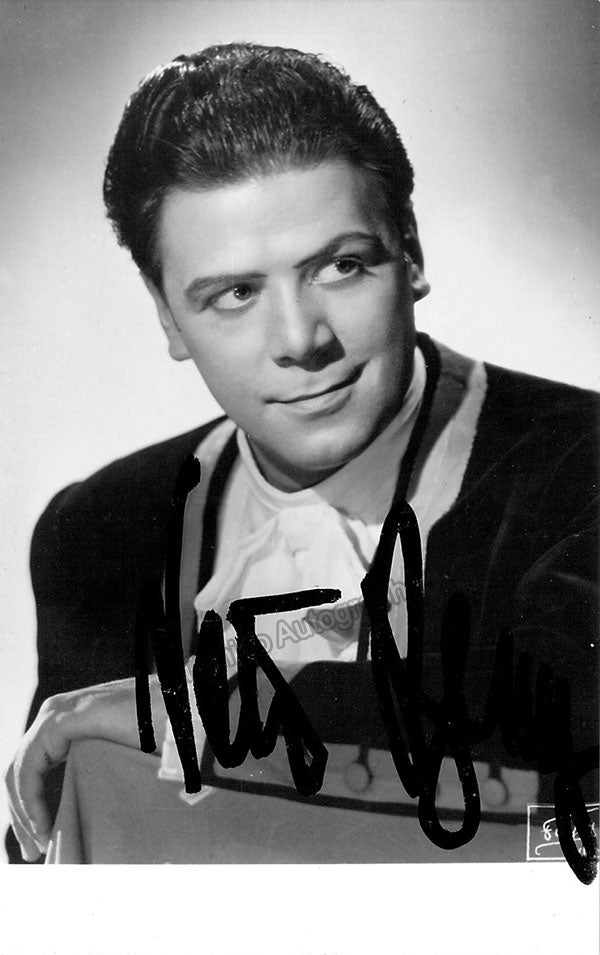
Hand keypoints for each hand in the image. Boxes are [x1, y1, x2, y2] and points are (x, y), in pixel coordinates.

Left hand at [5, 676, 166, 861]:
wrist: (186, 717)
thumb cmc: (167, 739)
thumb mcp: (122, 761)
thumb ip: (100, 776)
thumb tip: (91, 817)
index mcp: (70, 719)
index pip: (32, 766)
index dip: (29, 807)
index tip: (40, 843)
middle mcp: (58, 712)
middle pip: (21, 771)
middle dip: (23, 815)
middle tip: (33, 853)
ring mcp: (58, 712)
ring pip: (19, 771)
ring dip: (24, 813)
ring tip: (39, 846)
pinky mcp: (62, 720)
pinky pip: (29, 767)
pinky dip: (29, 800)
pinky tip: (42, 825)